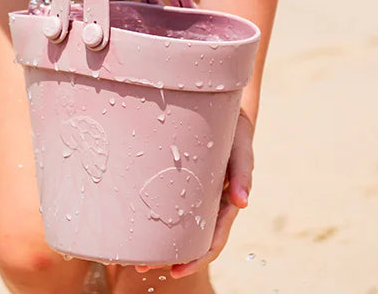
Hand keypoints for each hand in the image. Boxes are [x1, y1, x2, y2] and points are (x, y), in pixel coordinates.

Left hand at [134, 110, 254, 279]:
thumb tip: (243, 203)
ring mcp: (193, 192)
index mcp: (225, 201)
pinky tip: (135, 222)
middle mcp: (208, 202)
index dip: (197, 256)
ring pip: (177, 224)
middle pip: (190, 238)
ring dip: (158, 242)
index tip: (177, 270)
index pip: (212, 238)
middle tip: (142, 268)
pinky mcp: (179, 179)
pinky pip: (167, 203)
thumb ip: (243, 172)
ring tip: (133, 257)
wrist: (222, 106)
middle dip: (169, 257)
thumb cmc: (234, 127)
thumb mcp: (241, 146)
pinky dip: (154, 216)